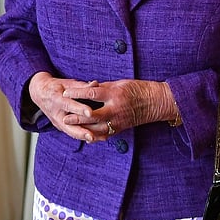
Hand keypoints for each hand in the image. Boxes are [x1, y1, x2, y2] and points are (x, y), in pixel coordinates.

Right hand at [28, 72, 108, 142]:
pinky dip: (83, 136)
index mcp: (57, 99)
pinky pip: (72, 132)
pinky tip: (96, 138)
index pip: (69, 105)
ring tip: (98, 139)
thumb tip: (95, 84)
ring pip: (70, 132)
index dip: (79, 109)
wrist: (40, 94)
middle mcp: (56, 113)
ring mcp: (57, 122)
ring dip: (84, 137)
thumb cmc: (56, 87)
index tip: (90, 113)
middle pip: (68, 125)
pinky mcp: (60, 126)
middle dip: (80, 132)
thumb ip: (81, 86)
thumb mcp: (67, 83)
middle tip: (92, 136)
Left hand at [61, 78, 179, 138]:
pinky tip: (85, 135)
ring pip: (95, 128)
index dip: (77, 93)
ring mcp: (117, 121)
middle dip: (76, 116)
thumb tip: (88, 88)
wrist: (155, 102)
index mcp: (114, 94)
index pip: (91, 93)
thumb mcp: (120, 83)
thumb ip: (103, 88)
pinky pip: (104, 134)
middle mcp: (115, 109)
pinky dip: (94, 135)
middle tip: (64, 117)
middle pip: (90, 115)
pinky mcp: (120, 128)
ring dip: (82, 129)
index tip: (65, 92)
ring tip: (71, 128)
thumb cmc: (138, 89)